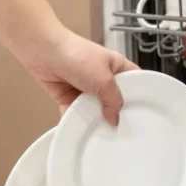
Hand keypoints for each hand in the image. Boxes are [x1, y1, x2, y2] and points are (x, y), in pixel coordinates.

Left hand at [22, 26, 138, 125]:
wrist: (43, 51)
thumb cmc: (76, 55)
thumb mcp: (104, 78)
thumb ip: (113, 100)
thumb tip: (114, 119)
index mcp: (116, 67)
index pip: (133, 83)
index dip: (139, 97)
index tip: (142, 115)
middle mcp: (101, 77)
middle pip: (113, 100)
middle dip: (114, 113)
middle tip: (120, 130)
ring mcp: (84, 87)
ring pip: (94, 109)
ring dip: (93, 119)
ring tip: (100, 134)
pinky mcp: (68, 96)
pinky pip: (75, 112)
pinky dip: (76, 120)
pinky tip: (80, 130)